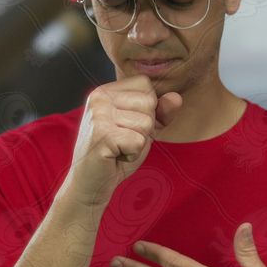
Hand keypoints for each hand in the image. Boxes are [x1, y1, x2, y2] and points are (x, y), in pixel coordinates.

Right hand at [61, 74, 181, 205]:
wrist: (90, 183)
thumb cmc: (116, 155)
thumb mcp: (143, 129)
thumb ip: (161, 113)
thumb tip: (176, 97)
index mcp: (105, 91)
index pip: (145, 84)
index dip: (147, 108)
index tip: (127, 125)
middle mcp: (99, 97)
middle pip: (148, 102)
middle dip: (144, 127)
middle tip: (122, 140)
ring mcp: (98, 114)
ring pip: (146, 122)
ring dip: (138, 142)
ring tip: (118, 148)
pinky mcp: (102, 134)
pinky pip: (139, 140)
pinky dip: (133, 154)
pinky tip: (116, 156)